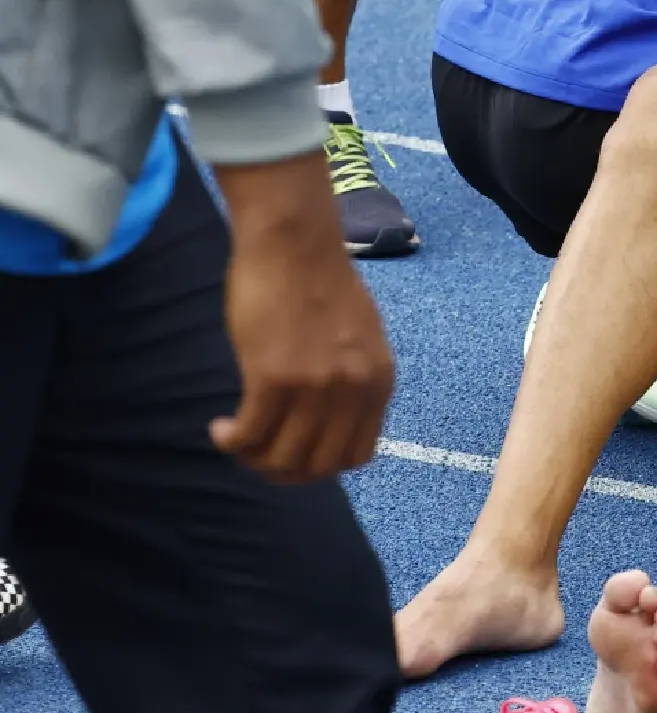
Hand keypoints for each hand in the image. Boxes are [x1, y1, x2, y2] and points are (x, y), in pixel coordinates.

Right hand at [210, 152, 395, 482]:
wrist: (295, 241)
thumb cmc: (320, 280)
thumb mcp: (359, 337)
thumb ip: (353, 378)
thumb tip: (331, 417)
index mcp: (378, 381)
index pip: (356, 454)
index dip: (319, 465)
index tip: (293, 454)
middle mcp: (354, 390)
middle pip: (318, 465)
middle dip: (282, 471)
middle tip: (255, 456)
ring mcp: (316, 386)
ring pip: (282, 457)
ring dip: (253, 459)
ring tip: (236, 440)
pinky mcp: (274, 377)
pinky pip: (251, 434)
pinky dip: (233, 441)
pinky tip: (222, 429)